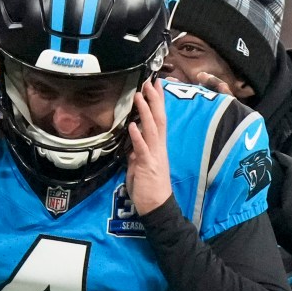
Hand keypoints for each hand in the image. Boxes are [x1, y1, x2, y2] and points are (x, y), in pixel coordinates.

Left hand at [123, 79, 172, 217]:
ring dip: (145, 112)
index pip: (159, 120)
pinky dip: (137, 136)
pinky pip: (142, 148)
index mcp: (158, 147)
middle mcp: (159, 148)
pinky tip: (132, 125)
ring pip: (151, 129)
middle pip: (159, 119)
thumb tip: (131, 145)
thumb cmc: (148, 189)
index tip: (155, 86)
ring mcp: (154, 156)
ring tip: (139, 96)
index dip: (158, 103)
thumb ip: (136, 155)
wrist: (157, 207)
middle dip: (154, 101)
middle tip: (149, 83)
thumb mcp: (139, 167)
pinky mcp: (147, 166)